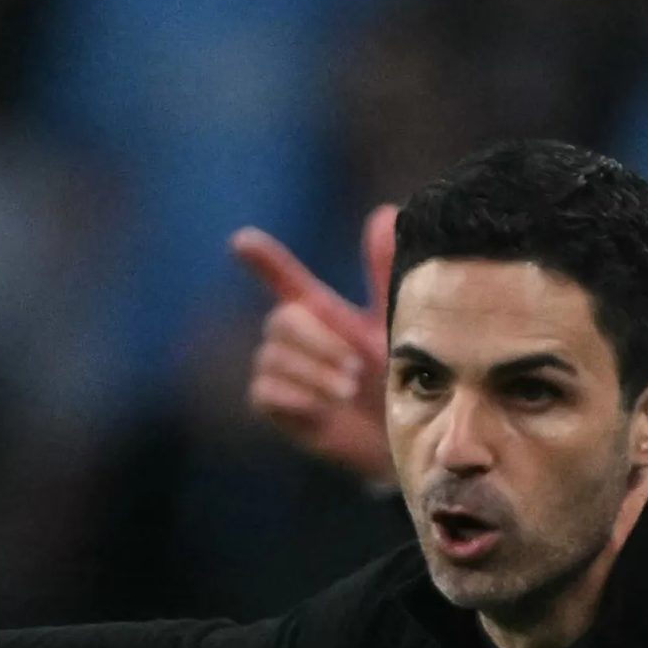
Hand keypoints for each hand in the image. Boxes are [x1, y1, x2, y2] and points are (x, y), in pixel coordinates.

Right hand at [230, 204, 397, 482]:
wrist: (404, 435)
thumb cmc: (400, 375)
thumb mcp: (397, 324)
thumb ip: (386, 274)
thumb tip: (385, 212)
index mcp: (321, 312)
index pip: (284, 280)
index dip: (265, 261)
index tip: (242, 242)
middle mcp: (296, 339)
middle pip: (281, 321)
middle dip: (316, 341)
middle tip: (356, 365)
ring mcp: (283, 372)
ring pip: (272, 358)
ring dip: (312, 371)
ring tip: (348, 388)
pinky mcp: (278, 406)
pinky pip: (265, 392)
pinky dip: (297, 396)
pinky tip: (327, 406)